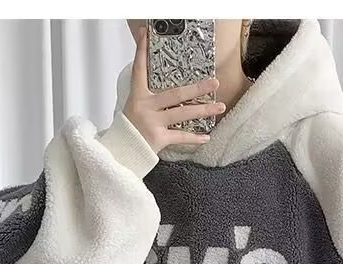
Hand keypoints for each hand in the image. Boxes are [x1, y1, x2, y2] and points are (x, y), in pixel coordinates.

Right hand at [124, 26, 225, 152]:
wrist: (123, 150)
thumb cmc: (131, 128)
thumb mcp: (135, 106)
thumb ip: (151, 96)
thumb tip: (173, 91)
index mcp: (138, 96)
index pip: (139, 69)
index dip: (142, 51)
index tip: (146, 34)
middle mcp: (146, 107)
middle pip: (175, 94)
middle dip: (197, 88)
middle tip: (214, 83)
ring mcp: (153, 123)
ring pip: (183, 114)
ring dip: (204, 110)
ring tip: (219, 107)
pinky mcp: (159, 138)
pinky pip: (181, 137)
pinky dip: (194, 138)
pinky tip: (206, 136)